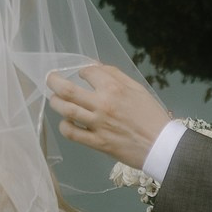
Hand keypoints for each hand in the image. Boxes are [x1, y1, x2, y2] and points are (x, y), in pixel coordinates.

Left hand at [48, 64, 171, 168]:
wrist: (161, 145)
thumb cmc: (152, 116)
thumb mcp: (138, 89)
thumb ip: (116, 76)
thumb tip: (95, 66)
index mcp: (114, 88)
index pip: (88, 72)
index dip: (82, 71)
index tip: (81, 74)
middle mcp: (103, 104)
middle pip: (68, 90)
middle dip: (54, 81)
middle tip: (49, 78)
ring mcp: (98, 124)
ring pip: (66, 110)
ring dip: (55, 102)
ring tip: (54, 99)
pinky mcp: (97, 143)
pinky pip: (72, 133)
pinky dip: (64, 126)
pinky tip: (66, 122)